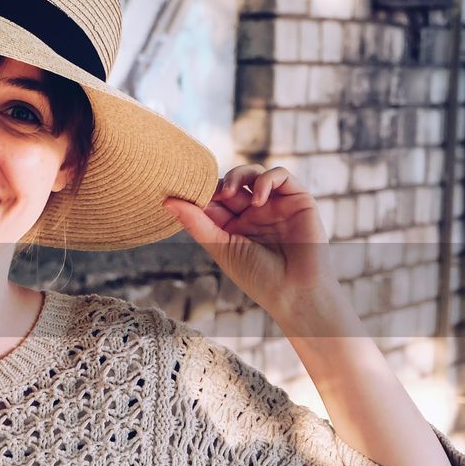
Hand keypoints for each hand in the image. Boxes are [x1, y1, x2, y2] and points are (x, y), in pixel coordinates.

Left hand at [162, 163, 337, 318]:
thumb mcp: (221, 248)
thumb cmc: (257, 277)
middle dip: (218, 183)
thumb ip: (197, 223)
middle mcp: (254, 213)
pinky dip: (266, 179)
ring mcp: (275, 205)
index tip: (184, 192)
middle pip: (232, 183)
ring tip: (230, 193)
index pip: (214, 199)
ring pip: (254, 173)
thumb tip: (167, 201)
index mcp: (234, 225)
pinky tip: (257, 200)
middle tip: (209, 192)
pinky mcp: (298, 199)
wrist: (294, 292)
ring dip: (239, 175)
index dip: (201, 192)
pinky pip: (281, 175)